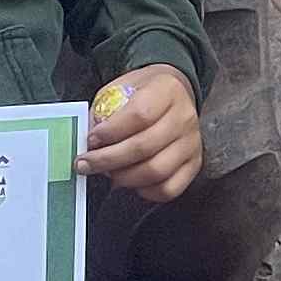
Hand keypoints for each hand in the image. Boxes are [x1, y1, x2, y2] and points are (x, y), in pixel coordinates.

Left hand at [77, 63, 201, 202]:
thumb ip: (104, 112)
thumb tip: (88, 143)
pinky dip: (145, 191)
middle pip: (144, 146)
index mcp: (166, 90)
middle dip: (107, 160)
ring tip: (107, 172)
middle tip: (86, 164)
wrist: (174, 94)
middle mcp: (184, 117)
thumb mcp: (120, 88)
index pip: (139, 115)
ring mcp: (192, 143)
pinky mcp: (194, 164)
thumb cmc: (142, 93)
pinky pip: (169, 188)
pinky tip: (130, 181)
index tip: (90, 140)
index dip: (111, 132)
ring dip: (123, 177)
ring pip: (156, 171)